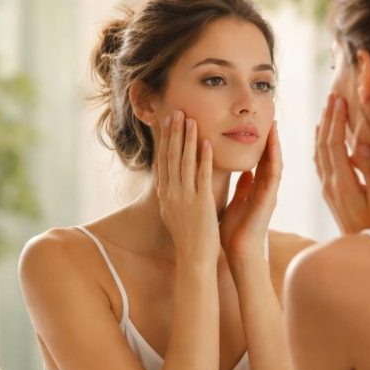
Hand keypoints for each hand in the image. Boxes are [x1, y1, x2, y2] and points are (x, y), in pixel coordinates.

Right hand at [155, 110, 219, 266]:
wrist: (193, 257)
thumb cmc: (187, 237)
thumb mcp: (173, 213)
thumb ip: (172, 194)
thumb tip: (167, 181)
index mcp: (166, 194)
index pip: (163, 161)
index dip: (165, 140)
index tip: (166, 123)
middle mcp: (171, 193)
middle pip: (171, 157)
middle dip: (174, 133)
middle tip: (176, 112)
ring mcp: (185, 197)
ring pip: (185, 161)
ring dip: (187, 139)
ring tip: (190, 119)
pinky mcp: (201, 202)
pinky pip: (202, 175)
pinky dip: (203, 158)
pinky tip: (206, 143)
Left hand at [220, 123, 282, 261]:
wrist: (239, 253)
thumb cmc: (235, 232)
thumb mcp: (237, 203)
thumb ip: (242, 188)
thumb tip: (245, 171)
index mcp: (257, 189)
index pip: (260, 161)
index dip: (261, 143)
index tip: (259, 125)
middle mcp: (266, 189)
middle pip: (270, 159)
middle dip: (271, 139)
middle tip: (271, 118)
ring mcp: (270, 194)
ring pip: (275, 163)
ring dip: (275, 145)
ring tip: (274, 125)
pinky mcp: (269, 199)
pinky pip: (273, 175)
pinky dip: (273, 159)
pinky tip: (273, 145)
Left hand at [315, 95, 369, 234]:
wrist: (365, 250)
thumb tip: (363, 144)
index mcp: (343, 183)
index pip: (335, 145)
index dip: (336, 121)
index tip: (339, 101)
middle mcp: (331, 184)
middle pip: (323, 145)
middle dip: (328, 120)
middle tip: (332, 98)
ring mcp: (328, 189)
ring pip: (319, 153)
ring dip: (322, 131)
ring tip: (327, 112)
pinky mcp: (330, 193)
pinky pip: (320, 163)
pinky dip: (321, 146)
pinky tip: (323, 138)